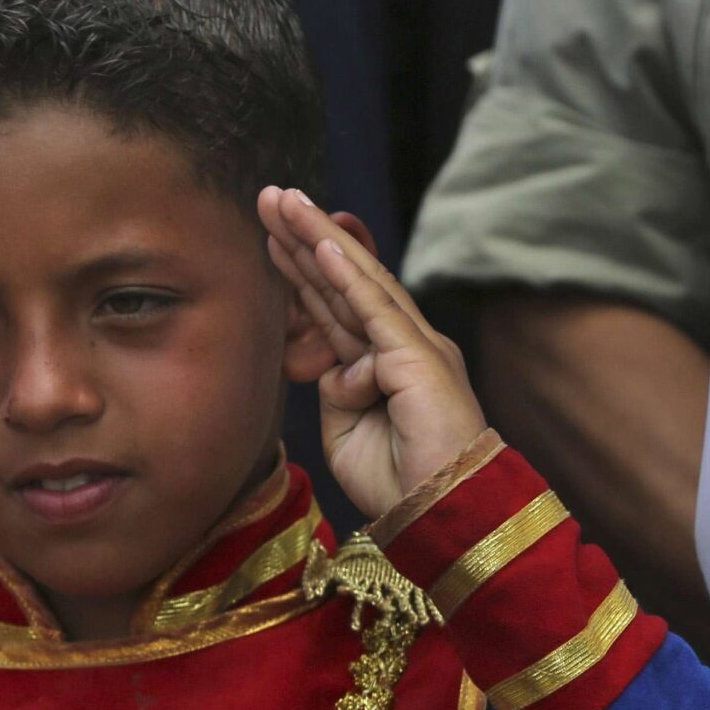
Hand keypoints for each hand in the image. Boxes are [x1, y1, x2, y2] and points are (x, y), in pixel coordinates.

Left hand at [259, 186, 487, 519]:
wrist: (440, 513)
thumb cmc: (398, 480)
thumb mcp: (346, 430)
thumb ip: (336, 391)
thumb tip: (331, 367)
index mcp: (385, 360)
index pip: (337, 303)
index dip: (304, 267)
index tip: (272, 235)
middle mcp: (403, 343)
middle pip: (343, 279)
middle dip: (304, 236)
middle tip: (269, 196)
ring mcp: (413, 346)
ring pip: (356, 280)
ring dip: (316, 238)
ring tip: (282, 202)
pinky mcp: (417, 359)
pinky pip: (375, 309)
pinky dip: (347, 275)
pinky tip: (321, 243)